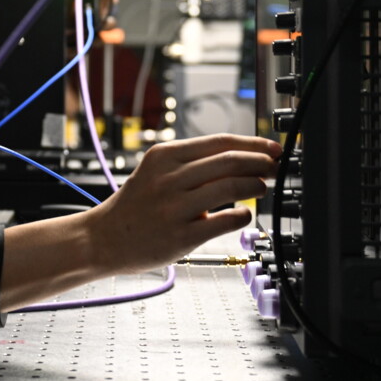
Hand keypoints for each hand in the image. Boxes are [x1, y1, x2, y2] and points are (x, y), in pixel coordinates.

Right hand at [84, 134, 279, 275]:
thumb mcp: (155, 171)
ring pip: (230, 187)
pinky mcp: (181, 236)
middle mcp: (168, 179)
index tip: (271, 148)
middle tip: (275, 167)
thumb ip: (191, 163)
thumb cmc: (136, 205)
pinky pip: (224, 221)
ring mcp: (174, 208)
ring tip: (261, 188)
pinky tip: (245, 215)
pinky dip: (242, 215)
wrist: (104, 238)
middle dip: (261, 163)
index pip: (219, 142)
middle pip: (229, 162)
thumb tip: (241, 156)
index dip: (252, 144)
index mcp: (164, 156)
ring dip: (256, 186)